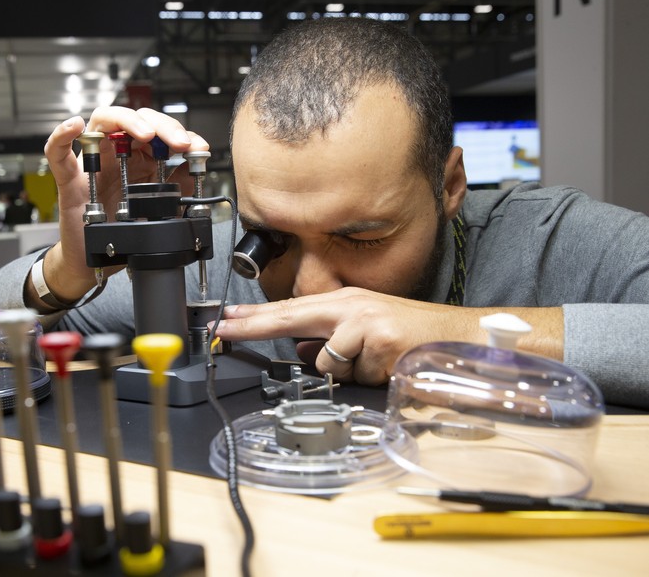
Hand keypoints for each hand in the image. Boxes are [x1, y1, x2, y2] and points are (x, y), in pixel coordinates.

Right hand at [35, 107, 209, 305]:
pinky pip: (57, 152)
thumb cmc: (118, 230)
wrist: (93, 258)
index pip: (158, 130)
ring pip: (102, 121)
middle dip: (162, 126)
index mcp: (137, 157)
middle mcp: (115, 152)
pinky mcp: (69, 179)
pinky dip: (63, 135)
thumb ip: (176, 186)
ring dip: (127, 121)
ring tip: (146, 134)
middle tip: (181, 143)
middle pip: (136, 119)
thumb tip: (194, 169)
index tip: (199, 148)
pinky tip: (76, 126)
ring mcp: (91, 161)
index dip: (180, 134)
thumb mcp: (156, 207)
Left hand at [211, 288, 562, 384]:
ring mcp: (363, 322)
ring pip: (325, 361)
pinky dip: (367, 379)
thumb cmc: (411, 336)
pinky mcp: (377, 342)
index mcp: (344, 302)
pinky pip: (353, 374)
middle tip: (224, 328)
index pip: (290, 309)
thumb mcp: (365, 332)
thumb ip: (331, 341)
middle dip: (254, 325)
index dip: (254, 316)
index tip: (226, 319)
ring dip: (346, 372)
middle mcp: (350, 306)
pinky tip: (386, 367)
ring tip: (373, 363)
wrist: (457, 338)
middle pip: (289, 316)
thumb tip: (303, 352)